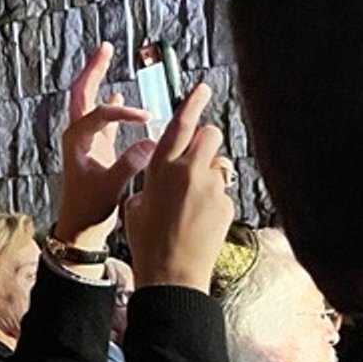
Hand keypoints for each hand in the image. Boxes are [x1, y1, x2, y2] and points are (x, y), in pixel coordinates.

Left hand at [53, 43, 156, 250]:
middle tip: (105, 47)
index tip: (150, 118)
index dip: (125, 113)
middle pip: (82, 93)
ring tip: (107, 56)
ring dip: (98, 80)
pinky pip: (103, 120)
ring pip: (90, 103)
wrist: (79, 228)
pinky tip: (120, 95)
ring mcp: (86, 141)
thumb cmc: (90, 209)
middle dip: (93, 69)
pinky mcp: (96, 150)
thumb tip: (151, 142)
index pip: (101, 114)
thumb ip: (129, 164)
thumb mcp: (110, 187)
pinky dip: (111, 106)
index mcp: (77, 140)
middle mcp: (78, 136)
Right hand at [123, 79, 233, 290]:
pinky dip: (213, 200)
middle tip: (196, 156)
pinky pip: (222, 191)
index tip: (203, 88)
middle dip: (205, 140)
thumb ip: (152, 179)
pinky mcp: (226, 206)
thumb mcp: (136, 202)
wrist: (170, 273)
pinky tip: (200, 220)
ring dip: (210, 172)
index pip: (181, 123)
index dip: (193, 102)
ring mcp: (211, 189)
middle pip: (209, 135)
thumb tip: (166, 174)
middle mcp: (189, 172)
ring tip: (194, 198)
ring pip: (219, 164)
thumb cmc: (146, 238)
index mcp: (161, 167)